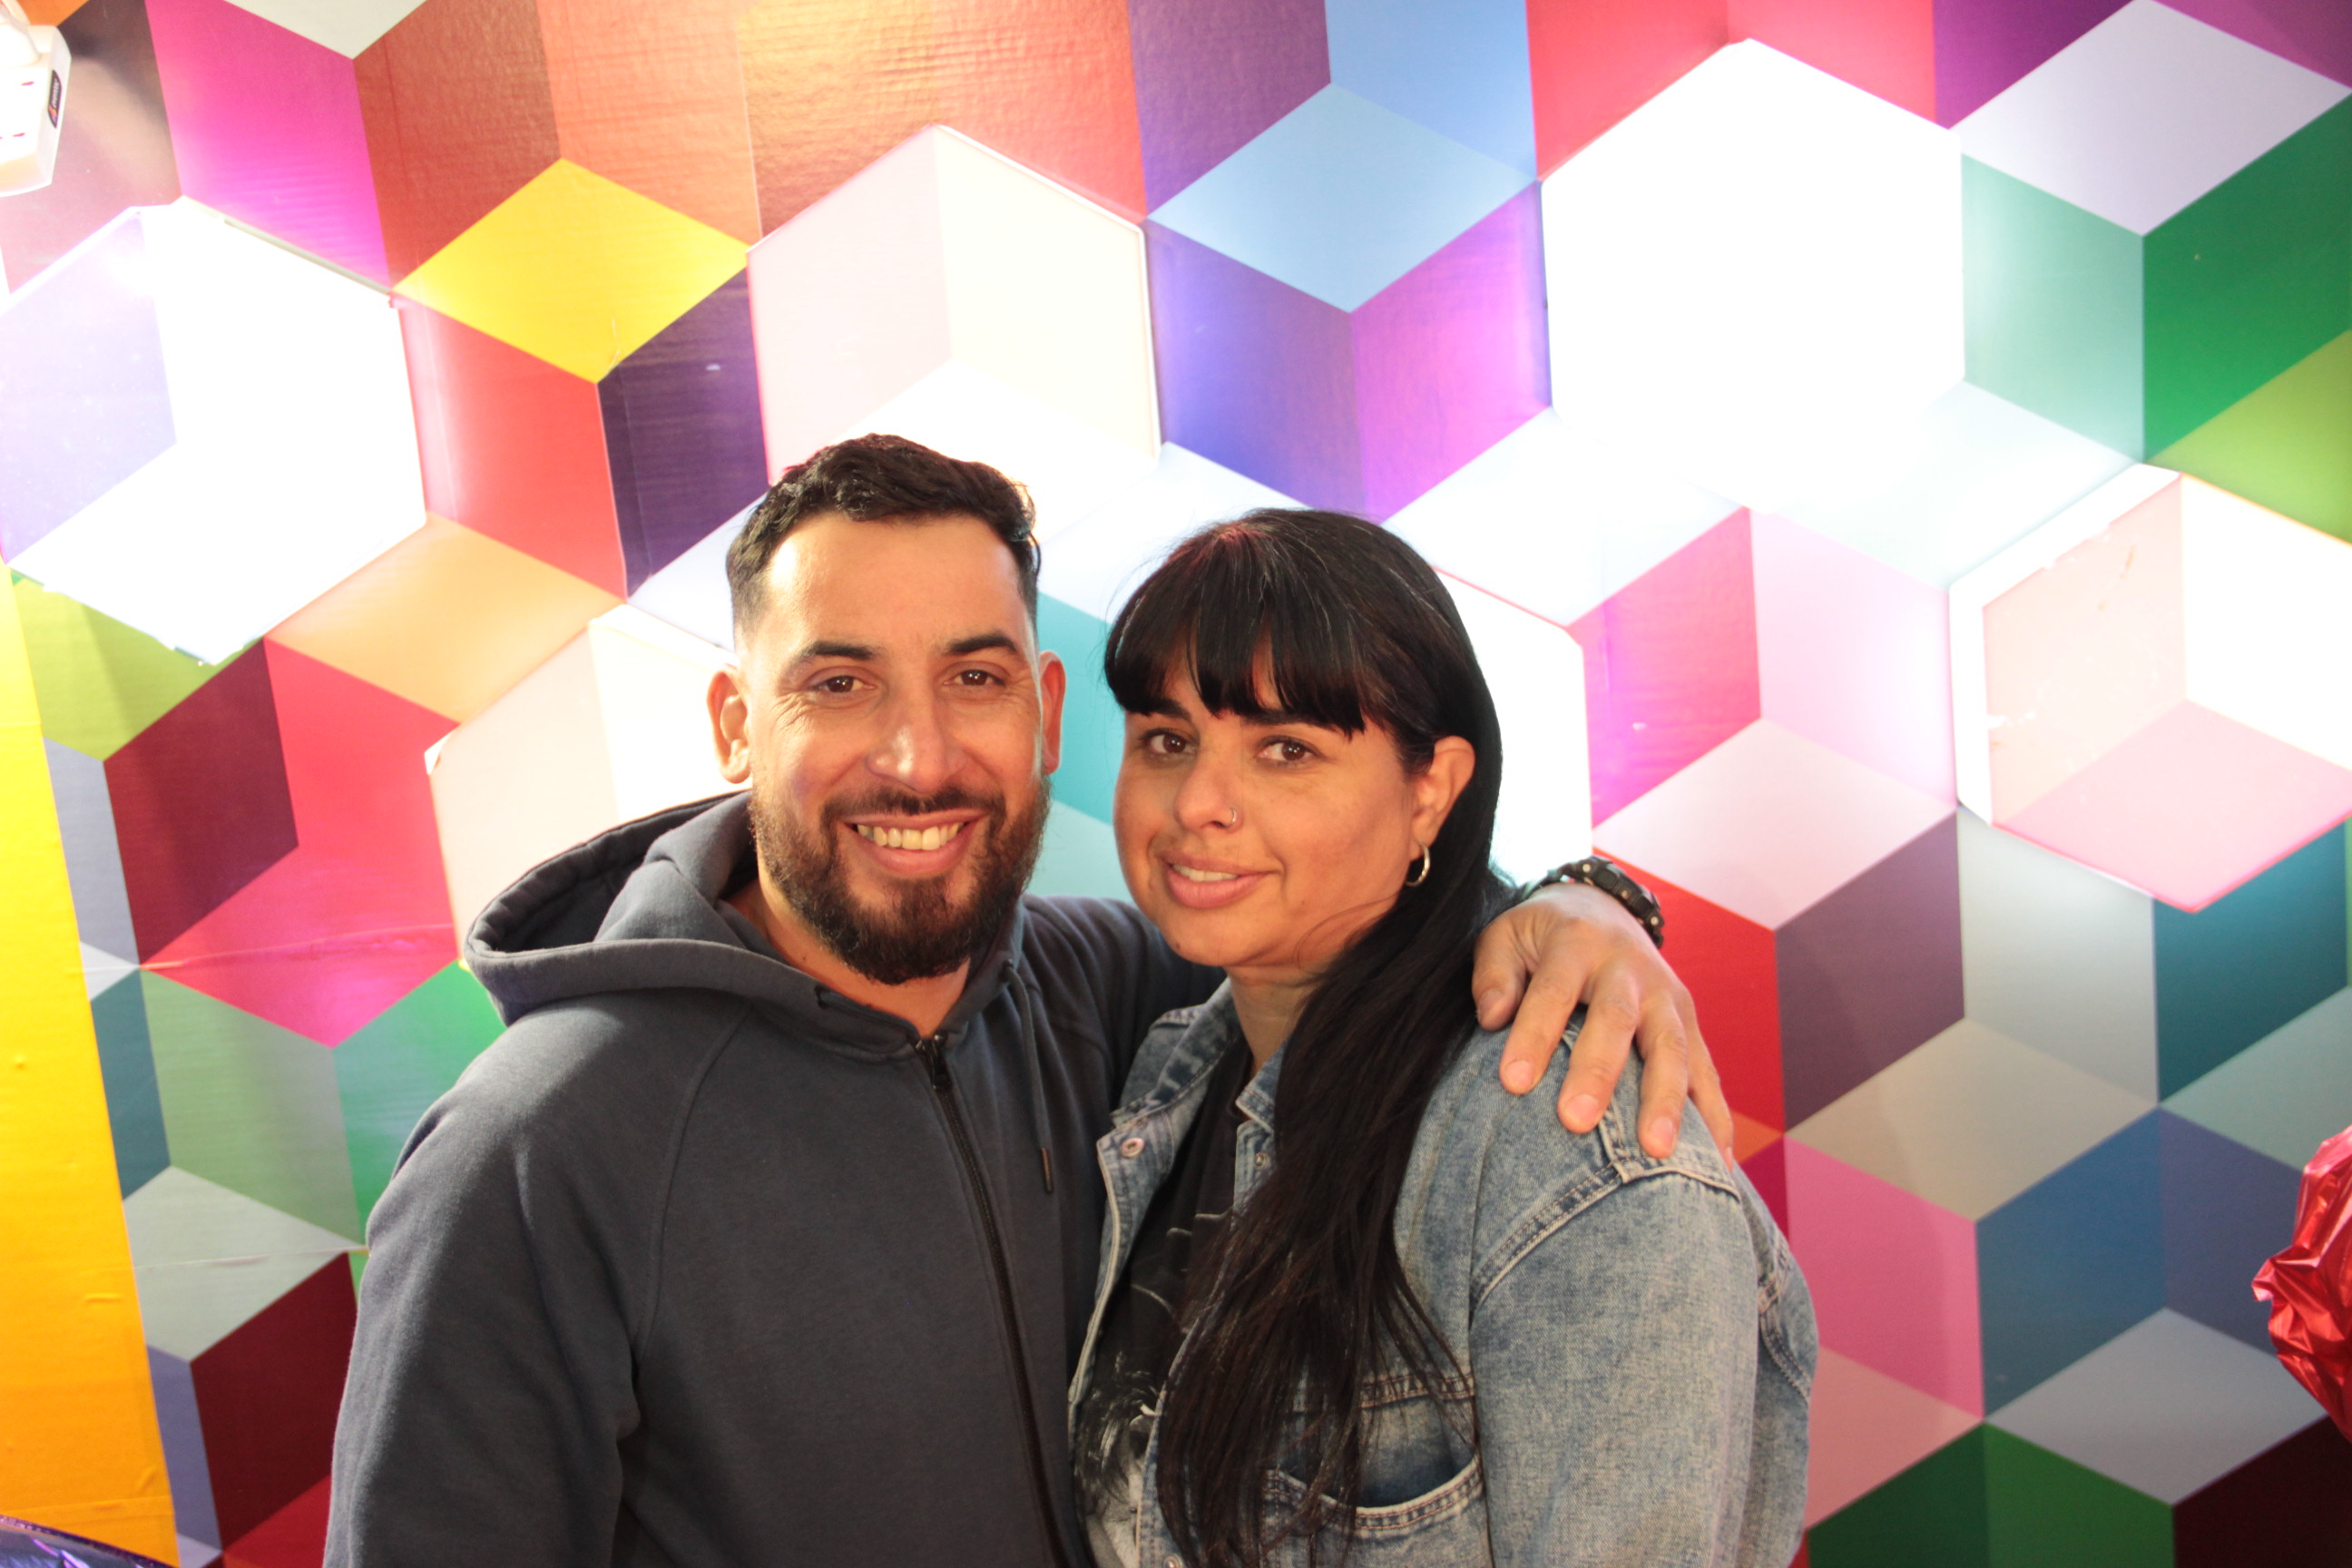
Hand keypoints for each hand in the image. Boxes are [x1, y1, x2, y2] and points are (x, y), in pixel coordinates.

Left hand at [1470, 882, 1731, 1158]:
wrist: (1604, 909)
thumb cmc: (1543, 936)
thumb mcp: (1507, 934)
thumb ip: (1494, 973)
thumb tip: (1492, 1018)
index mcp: (1578, 942)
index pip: (1553, 990)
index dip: (1535, 1034)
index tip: (1513, 1083)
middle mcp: (1629, 968)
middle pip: (1617, 1019)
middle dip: (1598, 1072)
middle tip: (1576, 1122)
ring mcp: (1668, 995)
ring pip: (1673, 1047)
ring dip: (1667, 1100)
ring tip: (1656, 1151)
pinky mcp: (1690, 1022)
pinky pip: (1707, 1071)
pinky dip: (1714, 1116)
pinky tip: (1716, 1163)